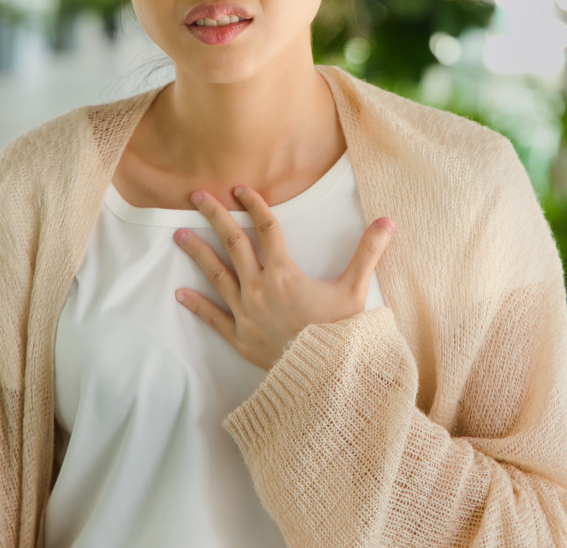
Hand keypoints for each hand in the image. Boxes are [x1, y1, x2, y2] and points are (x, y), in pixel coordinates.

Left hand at [173, 184, 394, 370]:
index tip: (240, 188)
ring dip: (198, 253)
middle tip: (197, 197)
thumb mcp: (356, 290)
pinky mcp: (240, 338)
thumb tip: (387, 221)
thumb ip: (368, 253)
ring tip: (179, 235)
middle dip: (215, 217)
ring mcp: (246, 313)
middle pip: (234, 244)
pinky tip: (180, 293)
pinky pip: (214, 318)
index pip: (267, 229)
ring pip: (217, 275)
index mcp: (285, 274)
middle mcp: (259, 289)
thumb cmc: (341, 334)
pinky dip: (197, 305)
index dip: (255, 205)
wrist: (324, 378)